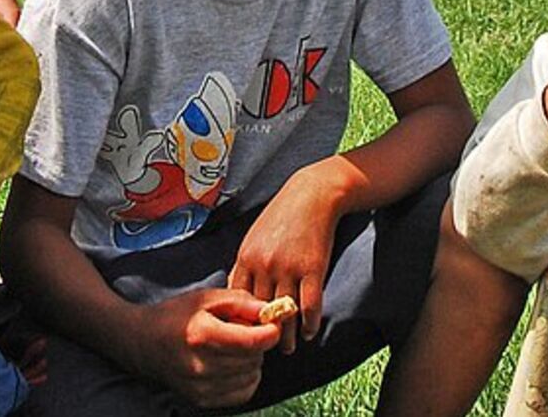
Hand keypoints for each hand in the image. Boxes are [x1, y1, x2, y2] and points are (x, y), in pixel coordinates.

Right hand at [131, 288, 280, 408]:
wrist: (143, 343)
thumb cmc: (176, 316)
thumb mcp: (207, 298)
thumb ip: (242, 302)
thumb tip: (271, 312)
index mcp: (202, 335)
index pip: (253, 341)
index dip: (270, 331)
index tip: (270, 322)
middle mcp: (201, 365)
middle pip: (255, 358)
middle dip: (257, 342)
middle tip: (242, 330)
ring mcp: (200, 387)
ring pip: (252, 376)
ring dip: (251, 360)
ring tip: (232, 347)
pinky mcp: (202, 400)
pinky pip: (243, 393)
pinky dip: (244, 378)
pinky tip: (231, 364)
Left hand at [228, 168, 342, 353]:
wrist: (312, 195)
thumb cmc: (282, 217)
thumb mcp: (254, 237)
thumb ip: (245, 264)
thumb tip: (235, 292)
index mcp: (246, 258)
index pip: (238, 300)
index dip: (241, 321)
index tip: (243, 336)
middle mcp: (265, 265)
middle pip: (260, 311)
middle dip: (261, 333)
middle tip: (263, 352)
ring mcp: (289, 268)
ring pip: (285, 313)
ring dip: (287, 335)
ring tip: (288, 349)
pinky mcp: (313, 268)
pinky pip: (310, 305)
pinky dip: (310, 323)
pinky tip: (311, 332)